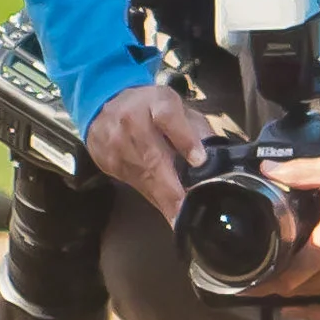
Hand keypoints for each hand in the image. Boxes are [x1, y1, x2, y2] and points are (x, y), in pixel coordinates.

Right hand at [86, 82, 210, 227]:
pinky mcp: (107, 161)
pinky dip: (154, 198)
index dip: (184, 138)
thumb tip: (217, 158)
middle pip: (153, 156)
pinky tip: (168, 211)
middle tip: (188, 209)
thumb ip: (196, 129)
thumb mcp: (177, 107)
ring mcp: (115, 142)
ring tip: (182, 217)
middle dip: (172, 187)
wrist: (103, 105)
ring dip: (165, 199)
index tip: (199, 161)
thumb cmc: (150, 107)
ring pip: (143, 176)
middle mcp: (131, 120)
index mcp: (155, 101)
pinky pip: (135, 184)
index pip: (168, 117)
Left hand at [262, 156, 319, 319]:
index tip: (241, 280)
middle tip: (247, 281)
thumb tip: (266, 170)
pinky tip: (298, 310)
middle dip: (268, 289)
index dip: (260, 282)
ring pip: (312, 300)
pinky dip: (316, 314)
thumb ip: (299, 172)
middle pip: (294, 291)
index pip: (286, 275)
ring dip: (288, 298)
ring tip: (266, 289)